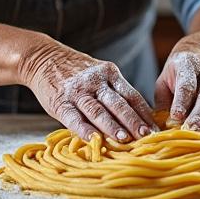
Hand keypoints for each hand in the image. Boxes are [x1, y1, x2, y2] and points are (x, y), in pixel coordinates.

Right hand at [20, 40, 156, 141]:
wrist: (43, 58)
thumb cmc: (76, 72)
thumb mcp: (99, 73)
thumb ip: (114, 91)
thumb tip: (138, 117)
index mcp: (109, 73)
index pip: (132, 95)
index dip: (144, 113)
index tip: (156, 129)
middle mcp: (96, 82)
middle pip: (118, 104)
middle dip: (133, 121)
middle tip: (146, 136)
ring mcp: (78, 92)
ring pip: (98, 111)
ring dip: (112, 127)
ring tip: (125, 140)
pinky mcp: (60, 102)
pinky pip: (74, 118)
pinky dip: (84, 130)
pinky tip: (93, 139)